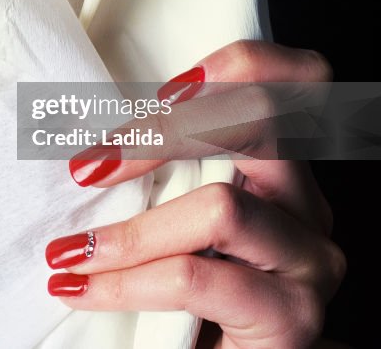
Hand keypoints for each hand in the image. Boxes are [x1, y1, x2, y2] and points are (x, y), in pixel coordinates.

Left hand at [46, 41, 345, 348]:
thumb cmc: (189, 291)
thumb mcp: (173, 214)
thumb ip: (159, 171)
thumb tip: (81, 138)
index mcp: (278, 167)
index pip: (299, 77)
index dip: (237, 64)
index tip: (160, 91)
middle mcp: (306, 204)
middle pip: (263, 121)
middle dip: (162, 132)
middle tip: (88, 166)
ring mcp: (308, 259)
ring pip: (222, 205)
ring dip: (130, 230)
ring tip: (71, 251)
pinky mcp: (292, 316)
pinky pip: (197, 277)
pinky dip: (126, 280)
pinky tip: (82, 288)